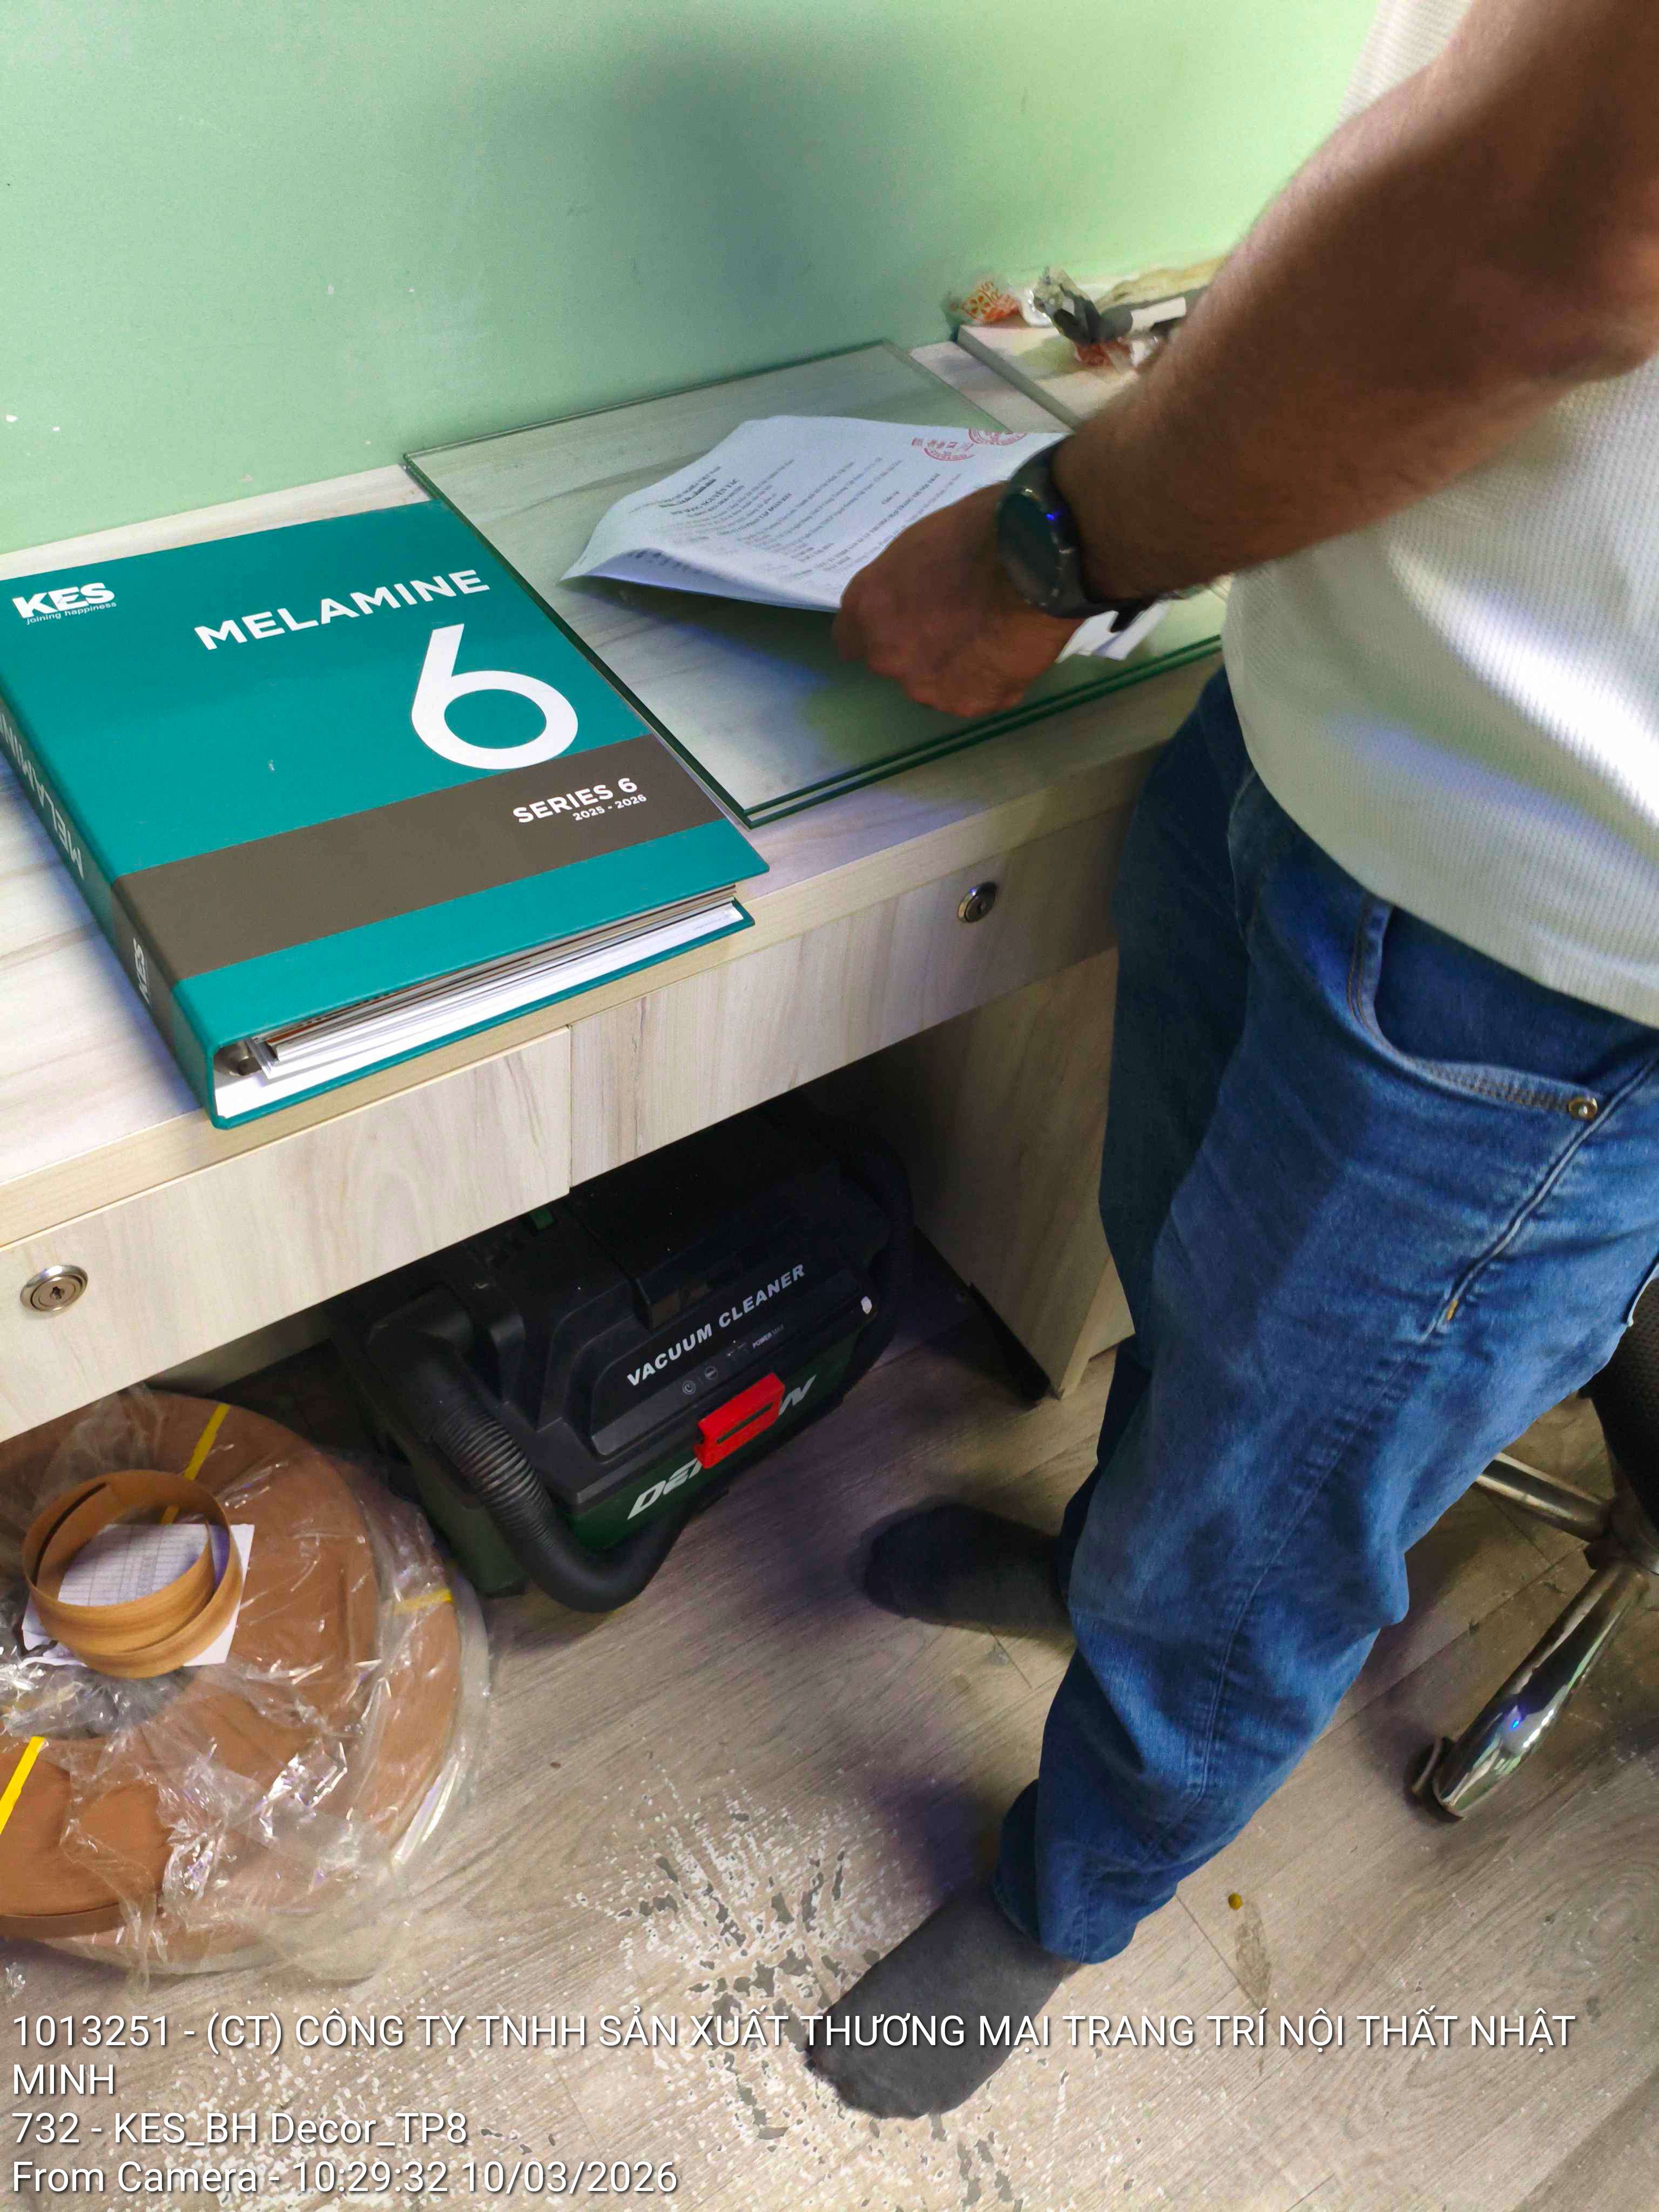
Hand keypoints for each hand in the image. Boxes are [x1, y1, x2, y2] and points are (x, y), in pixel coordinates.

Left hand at [833, 485, 1081, 714]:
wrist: (1036, 558)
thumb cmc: (977, 533)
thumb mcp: (917, 546)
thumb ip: (902, 584)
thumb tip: (910, 598)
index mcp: (868, 610)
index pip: (850, 640)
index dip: (878, 630)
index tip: (900, 621)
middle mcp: (889, 657)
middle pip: (897, 663)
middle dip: (921, 647)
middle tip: (958, 620)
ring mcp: (930, 687)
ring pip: (937, 683)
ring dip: (956, 666)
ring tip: (991, 634)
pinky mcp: (973, 703)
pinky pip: (979, 693)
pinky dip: (992, 678)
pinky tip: (1011, 649)